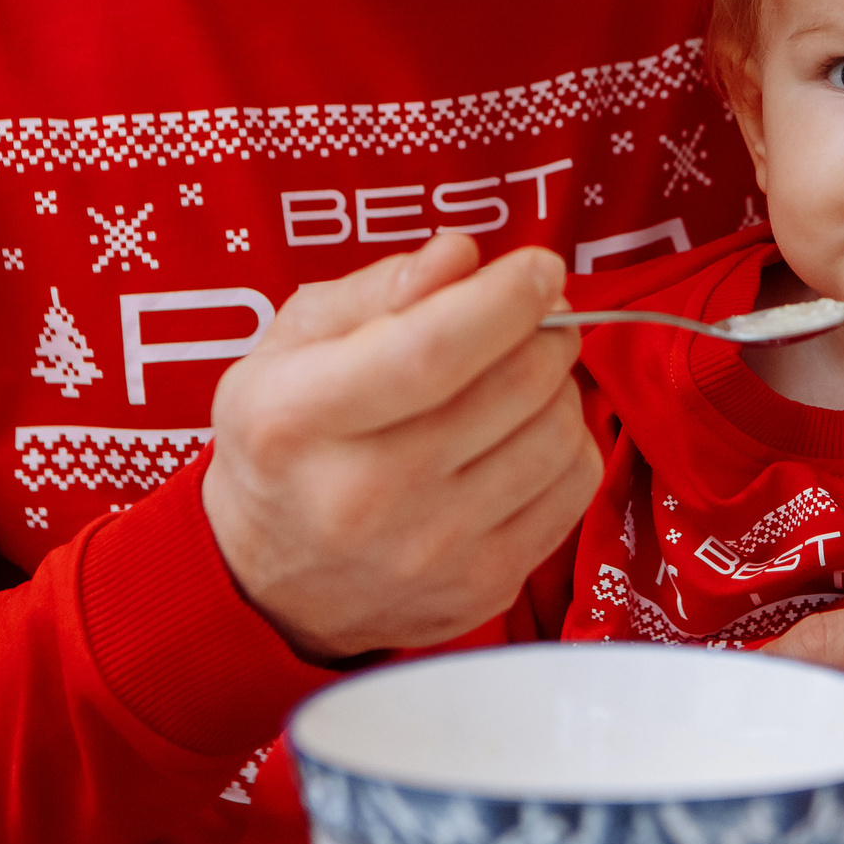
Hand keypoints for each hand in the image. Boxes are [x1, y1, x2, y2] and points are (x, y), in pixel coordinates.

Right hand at [200, 233, 599, 661]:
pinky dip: (567, 442)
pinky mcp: (482, 587)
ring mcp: (429, 551)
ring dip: (557, 384)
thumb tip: (460, 256)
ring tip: (521, 374)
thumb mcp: (291, 344)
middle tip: (534, 314)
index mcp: (299, 418)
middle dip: (544, 329)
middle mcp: (364, 495)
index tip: (537, 267)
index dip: (504, 297)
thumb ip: (376, 288)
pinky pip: (574, 488)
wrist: (269, 582)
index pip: (431, 350)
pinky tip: (526, 432)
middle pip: (511, 386)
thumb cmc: (285, 441)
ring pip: (556, 434)